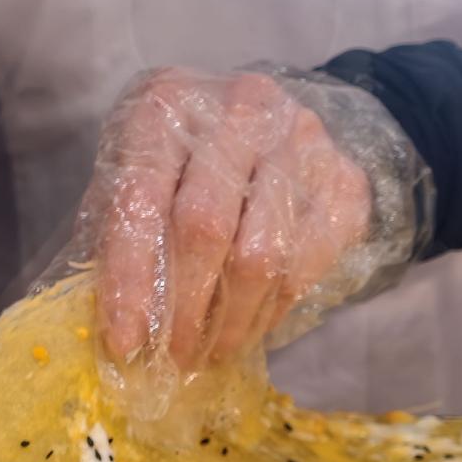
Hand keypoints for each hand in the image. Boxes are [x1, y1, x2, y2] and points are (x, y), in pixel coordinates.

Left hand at [88, 69, 372, 371]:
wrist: (273, 119)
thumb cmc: (186, 157)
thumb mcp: (138, 172)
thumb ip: (119, 233)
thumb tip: (119, 330)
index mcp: (168, 103)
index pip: (142, 200)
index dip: (130, 279)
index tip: (125, 342)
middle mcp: (240, 110)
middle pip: (205, 227)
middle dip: (185, 309)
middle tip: (175, 358)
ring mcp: (300, 142)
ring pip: (262, 255)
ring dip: (233, 320)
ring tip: (212, 353)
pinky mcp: (342, 180)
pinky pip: (307, 266)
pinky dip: (275, 310)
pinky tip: (252, 325)